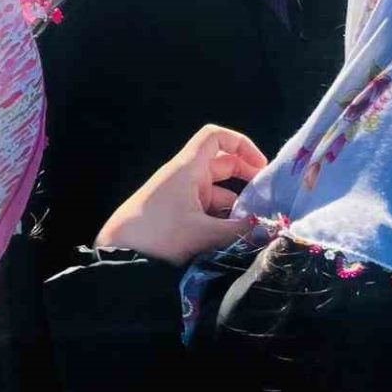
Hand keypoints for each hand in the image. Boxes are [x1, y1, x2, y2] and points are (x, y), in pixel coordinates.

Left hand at [94, 125, 268, 265]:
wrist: (120, 254)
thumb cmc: (158, 235)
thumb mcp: (204, 234)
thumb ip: (241, 231)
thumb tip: (270, 228)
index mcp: (188, 169)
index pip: (215, 137)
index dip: (241, 144)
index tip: (262, 167)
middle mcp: (185, 177)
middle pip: (223, 165)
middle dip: (248, 179)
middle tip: (271, 199)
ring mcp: (182, 196)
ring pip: (219, 192)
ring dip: (239, 206)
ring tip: (261, 227)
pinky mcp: (179, 215)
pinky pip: (209, 210)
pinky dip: (225, 220)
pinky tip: (240, 239)